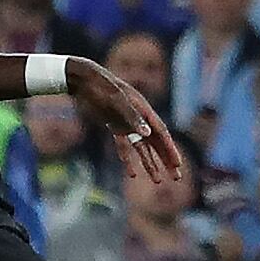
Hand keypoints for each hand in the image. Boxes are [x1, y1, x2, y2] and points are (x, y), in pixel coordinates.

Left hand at [65, 56, 187, 183]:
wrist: (82, 80)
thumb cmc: (101, 87)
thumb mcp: (117, 101)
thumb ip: (132, 117)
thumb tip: (147, 134)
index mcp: (144, 111)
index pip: (161, 134)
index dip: (170, 150)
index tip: (177, 165)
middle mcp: (138, 119)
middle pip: (156, 144)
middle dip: (166, 161)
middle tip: (176, 177)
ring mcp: (126, 124)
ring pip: (142, 148)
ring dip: (150, 164)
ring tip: (158, 180)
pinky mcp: (114, 127)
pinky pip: (124, 147)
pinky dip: (128, 159)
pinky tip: (133, 173)